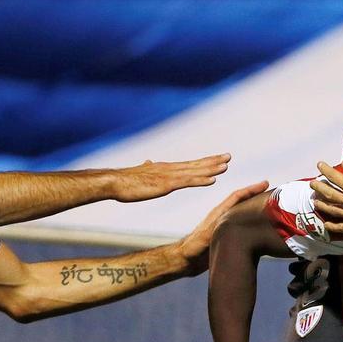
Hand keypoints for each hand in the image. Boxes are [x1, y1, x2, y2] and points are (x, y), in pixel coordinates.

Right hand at [108, 154, 230, 201]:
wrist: (113, 182)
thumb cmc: (125, 181)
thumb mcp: (140, 173)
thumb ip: (147, 167)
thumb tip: (148, 161)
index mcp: (165, 169)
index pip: (189, 164)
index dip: (203, 161)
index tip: (216, 158)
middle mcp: (170, 169)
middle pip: (195, 164)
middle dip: (213, 161)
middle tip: (228, 156)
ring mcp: (169, 176)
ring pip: (194, 171)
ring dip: (211, 169)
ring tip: (226, 166)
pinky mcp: (166, 185)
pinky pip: (187, 182)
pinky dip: (201, 180)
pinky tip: (212, 180)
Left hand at [177, 181, 268, 274]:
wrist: (184, 260)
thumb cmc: (192, 249)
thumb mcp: (206, 235)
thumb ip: (218, 226)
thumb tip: (232, 219)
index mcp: (219, 214)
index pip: (237, 197)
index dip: (251, 189)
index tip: (265, 184)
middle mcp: (222, 217)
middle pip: (241, 202)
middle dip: (256, 195)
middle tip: (272, 192)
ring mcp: (223, 226)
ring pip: (242, 212)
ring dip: (254, 207)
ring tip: (269, 206)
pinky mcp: (224, 235)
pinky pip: (241, 224)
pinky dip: (250, 220)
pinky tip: (258, 226)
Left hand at [310, 161, 342, 236]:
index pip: (335, 177)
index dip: (325, 170)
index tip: (319, 165)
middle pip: (328, 194)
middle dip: (318, 187)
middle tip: (312, 184)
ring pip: (331, 210)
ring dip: (321, 205)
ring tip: (315, 201)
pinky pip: (340, 227)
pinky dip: (332, 226)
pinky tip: (327, 224)